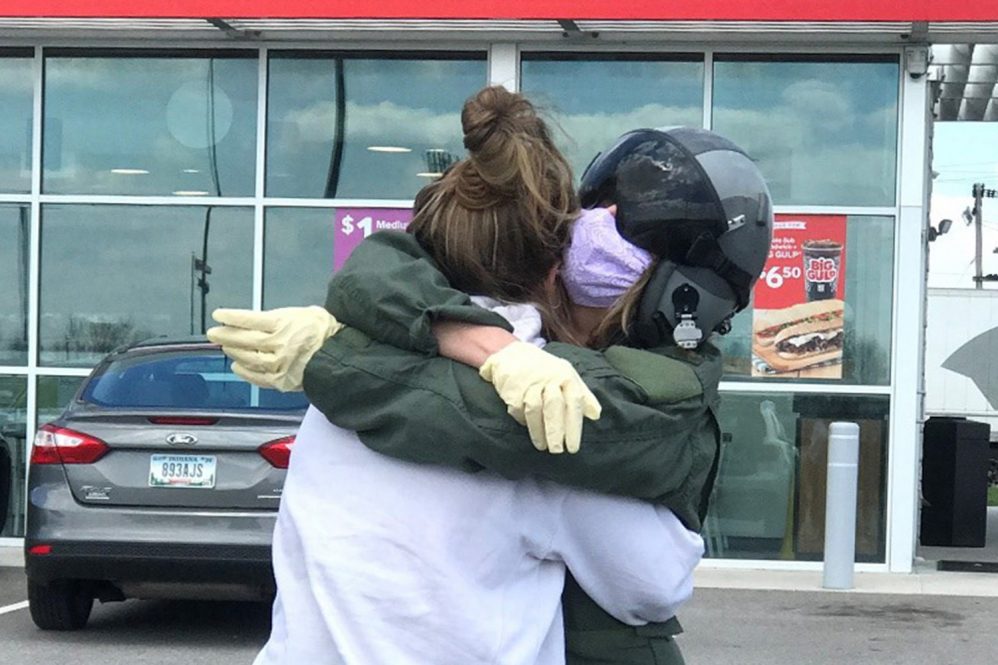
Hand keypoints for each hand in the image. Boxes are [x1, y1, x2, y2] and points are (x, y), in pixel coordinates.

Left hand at [206, 306, 343, 391]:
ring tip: (226, 347)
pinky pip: (257, 377)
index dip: (231, 317)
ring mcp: (278, 364)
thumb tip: (258, 321)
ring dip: (233, 352)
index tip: (219, 315)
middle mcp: (278, 344)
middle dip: (225, 335)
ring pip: (247, 358)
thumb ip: (280, 317)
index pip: (248, 320)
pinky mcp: (281, 381)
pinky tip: (238, 366)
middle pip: (243, 339)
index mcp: (283, 324)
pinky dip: (245, 371)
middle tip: (214, 333)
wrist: (342, 356)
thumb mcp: (303, 313)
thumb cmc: (326, 332)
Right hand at [479, 341, 601, 453]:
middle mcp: (548, 378)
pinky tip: (526, 428)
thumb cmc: (547, 371)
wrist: (515, 353)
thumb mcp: (568, 377)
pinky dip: (522, 420)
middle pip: (554, 406)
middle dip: (555, 430)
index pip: (573, 402)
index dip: (574, 427)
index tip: (573, 447)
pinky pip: (518, 408)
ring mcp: (529, 381)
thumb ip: (583, 396)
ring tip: (542, 446)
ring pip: (535, 409)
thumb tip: (596, 415)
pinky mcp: (512, 386)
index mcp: (566, 376)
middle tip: (557, 450)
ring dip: (538, 430)